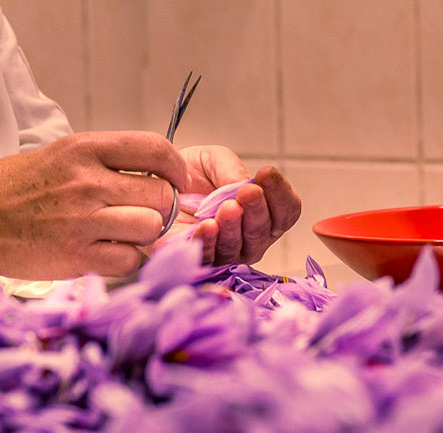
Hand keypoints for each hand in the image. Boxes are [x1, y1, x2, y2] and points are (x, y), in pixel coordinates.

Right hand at [0, 131, 187, 280]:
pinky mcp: (77, 255)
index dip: (176, 168)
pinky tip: (108, 253)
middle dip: (160, 207)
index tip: (178, 180)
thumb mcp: (61, 156)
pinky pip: (131, 260)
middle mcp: (87, 181)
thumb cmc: (18, 188)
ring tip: (122, 233)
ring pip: (151, 227)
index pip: (154, 149)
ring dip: (144, 235)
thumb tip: (157, 174)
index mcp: (84, 149)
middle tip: (143, 213)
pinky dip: (126, 260)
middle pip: (161, 194)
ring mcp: (83, 220)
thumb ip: (107, 162)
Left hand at [162, 145, 300, 264]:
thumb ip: (231, 170)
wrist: (155, 184)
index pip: (287, 211)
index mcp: (264, 210)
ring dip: (236, 227)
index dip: (281, 195)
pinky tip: (207, 226)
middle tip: (248, 192)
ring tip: (228, 207)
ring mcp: (230, 252)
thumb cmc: (192, 173)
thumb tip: (247, 185)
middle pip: (266, 230)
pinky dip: (210, 241)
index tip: (267, 174)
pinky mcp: (201, 262)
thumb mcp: (214, 160)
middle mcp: (252, 236)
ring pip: (243, 246)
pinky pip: (211, 257)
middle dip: (259, 209)